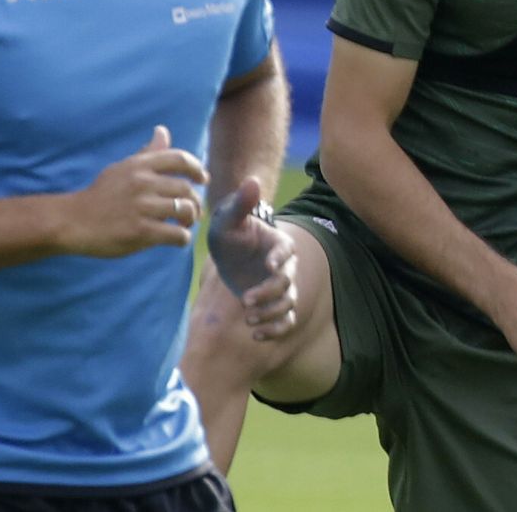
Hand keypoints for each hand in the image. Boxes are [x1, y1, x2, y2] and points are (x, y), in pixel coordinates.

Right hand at [59, 126, 207, 257]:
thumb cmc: (100, 195)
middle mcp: (143, 183)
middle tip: (192, 211)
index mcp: (139, 166)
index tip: (203, 179)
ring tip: (184, 225)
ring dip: (191, 220)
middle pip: (186, 188)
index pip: (179, 159)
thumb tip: (163, 131)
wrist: (72, 221)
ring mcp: (142, 207)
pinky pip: (177, 234)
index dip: (196, 168)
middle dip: (195, 201)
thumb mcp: (122, 168)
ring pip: (186, 211)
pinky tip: (177, 239)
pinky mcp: (141, 231)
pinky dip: (182, 238)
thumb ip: (147, 153)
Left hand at [206, 177, 297, 341]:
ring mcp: (280, 287)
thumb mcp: (229, 218)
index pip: (286, 252)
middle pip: (286, 283)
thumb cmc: (229, 231)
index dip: (279, 259)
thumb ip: (242, 203)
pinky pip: (285, 321)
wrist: (228, 251)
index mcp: (278, 244)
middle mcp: (284, 267)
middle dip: (268, 293)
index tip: (268, 267)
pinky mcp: (273, 305)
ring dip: (270, 314)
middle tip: (246, 301)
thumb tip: (252, 180)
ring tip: (248, 320)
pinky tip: (256, 336)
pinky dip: (275, 330)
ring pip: (287, 304)